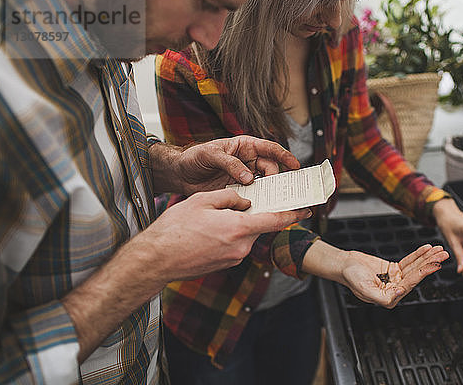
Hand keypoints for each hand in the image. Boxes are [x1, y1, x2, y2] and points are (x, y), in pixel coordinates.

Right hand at [137, 188, 310, 282]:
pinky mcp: (224, 265)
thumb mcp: (203, 200)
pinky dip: (227, 236)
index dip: (293, 215)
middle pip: (257, 226)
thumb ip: (230, 197)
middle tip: (235, 206)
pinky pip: (233, 245)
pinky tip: (207, 232)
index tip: (306, 210)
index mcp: (239, 228)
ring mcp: (233, 258)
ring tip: (209, 220)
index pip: (275, 221)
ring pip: (244, 235)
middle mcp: (241, 247)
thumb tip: (245, 202)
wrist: (156, 260)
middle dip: (251, 215)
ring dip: (235, 225)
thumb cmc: (176, 228)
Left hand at [150, 136, 299, 194]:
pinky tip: (259, 206)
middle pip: (271, 169)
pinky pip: (253, 195)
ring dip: (269, 191)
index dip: (285, 156)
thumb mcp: (211, 155)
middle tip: (282, 190)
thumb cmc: (194, 157)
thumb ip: (231, 164)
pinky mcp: (238, 190)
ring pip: (264, 184)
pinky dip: (257, 201)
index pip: (270, 149)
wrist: (180, 174)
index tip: (295, 165)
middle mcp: (248, 161)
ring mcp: (244, 176)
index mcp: (244, 146)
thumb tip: (249, 177)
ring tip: (275, 199)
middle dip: (278, 178)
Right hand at [339, 245, 448, 307]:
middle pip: (416, 275)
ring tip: (440, 250)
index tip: (432, 266)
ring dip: (428, 258)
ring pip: (415, 267)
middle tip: (443, 255)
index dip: (421, 275)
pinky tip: (427, 248)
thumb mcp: (364, 288)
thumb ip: (383, 296)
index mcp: (389, 298)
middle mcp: (395, 289)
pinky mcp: (394, 269)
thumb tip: (400, 293)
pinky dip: (418, 254)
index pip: (409, 285)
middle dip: (430, 264)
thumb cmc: (350, 277)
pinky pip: (409, 261)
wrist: (343, 265)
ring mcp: (395, 279)